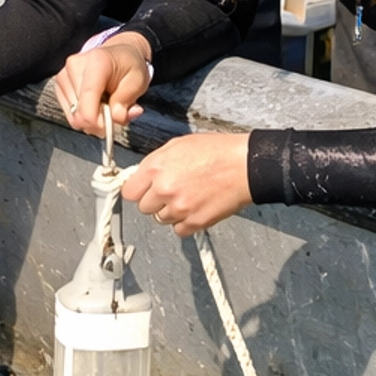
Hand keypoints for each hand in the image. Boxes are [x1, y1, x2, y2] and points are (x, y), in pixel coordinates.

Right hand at [53, 33, 152, 132]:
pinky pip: (69, 112)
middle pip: (79, 112)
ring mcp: (63, 74)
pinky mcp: (59, 84)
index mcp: (97, 62)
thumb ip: (127, 103)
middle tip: (113, 114)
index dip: (97, 122)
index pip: (87, 99)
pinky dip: (84, 114)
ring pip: (73, 116)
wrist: (119, 53)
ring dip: (91, 119)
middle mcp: (74, 66)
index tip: (110, 127)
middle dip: (98, 121)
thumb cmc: (130, 66)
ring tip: (105, 106)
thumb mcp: (138, 83)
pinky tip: (95, 103)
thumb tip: (116, 119)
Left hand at [120, 132, 251, 234]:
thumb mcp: (178, 145)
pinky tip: (196, 208)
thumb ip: (156, 163)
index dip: (138, 190)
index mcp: (156, 168)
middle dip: (155, 201)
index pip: (129, 191)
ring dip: (170, 212)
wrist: (245, 165)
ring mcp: (179, 208)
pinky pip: (178, 230)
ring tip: (188, 197)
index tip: (145, 190)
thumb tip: (142, 176)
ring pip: (161, 219)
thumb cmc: (216, 151)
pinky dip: (185, 222)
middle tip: (172, 191)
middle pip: (144, 208)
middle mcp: (164, 189)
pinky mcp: (195, 222)